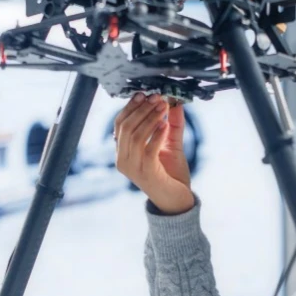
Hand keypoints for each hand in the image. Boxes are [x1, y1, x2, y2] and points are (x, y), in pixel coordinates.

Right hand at [113, 93, 193, 213]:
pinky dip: (156, 134)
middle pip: (126, 127)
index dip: (131, 107)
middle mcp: (123, 160)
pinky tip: (165, 124)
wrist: (176, 200)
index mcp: (123, 153)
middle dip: (142, 109)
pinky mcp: (146, 172)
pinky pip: (148, 149)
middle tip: (156, 97)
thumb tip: (175, 102)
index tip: (143, 94)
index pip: (120, 124)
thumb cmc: (171, 174)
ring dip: (150, 118)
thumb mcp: (170, 144)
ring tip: (163, 107)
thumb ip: (172, 124)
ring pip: (135, 135)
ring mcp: (133, 168)